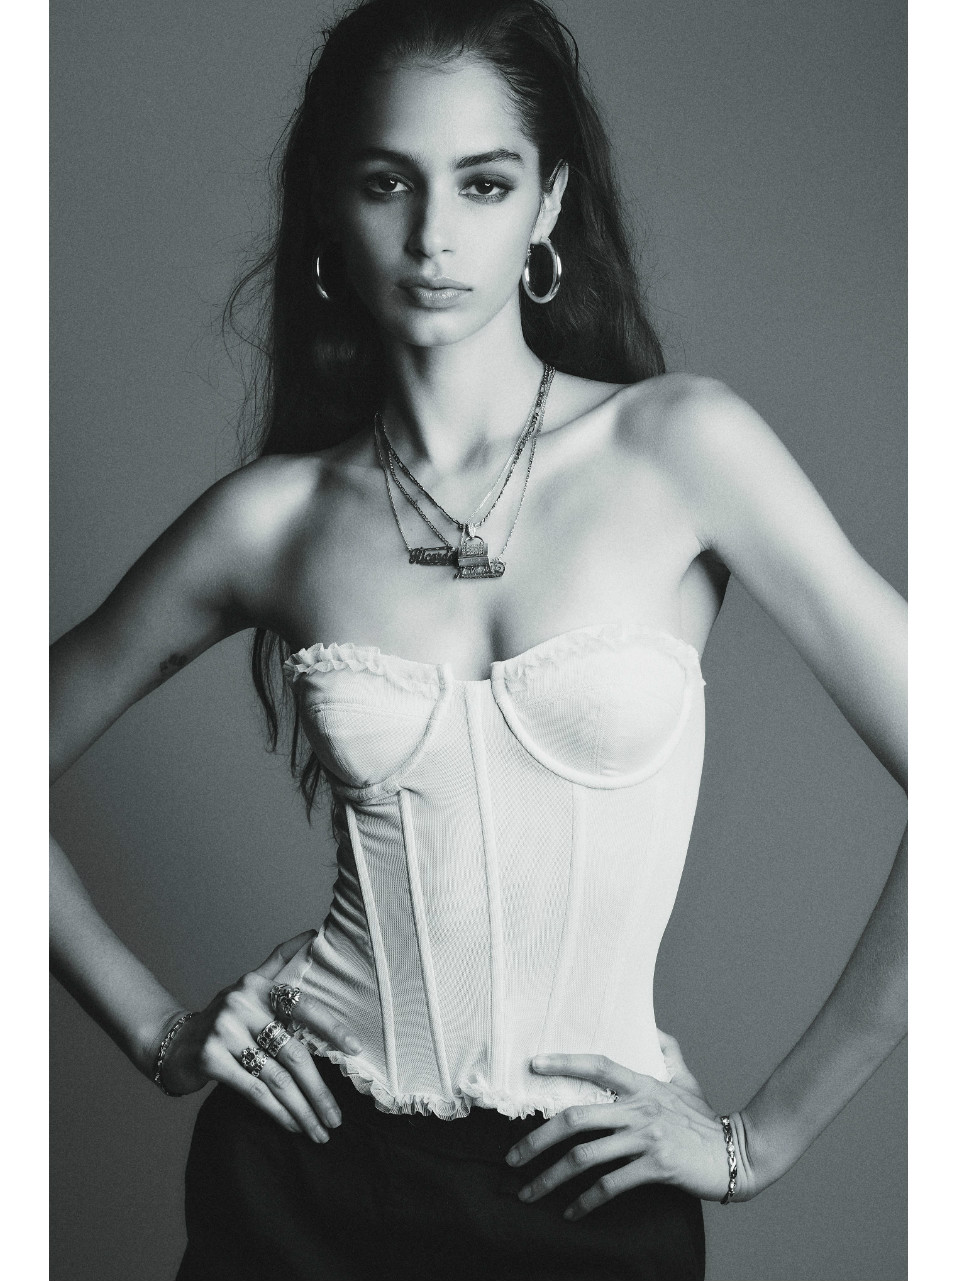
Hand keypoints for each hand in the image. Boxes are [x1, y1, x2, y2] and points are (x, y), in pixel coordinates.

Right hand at [158, 930, 361, 1142]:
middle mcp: (242, 1005)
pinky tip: (295, 1125)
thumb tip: (312, 933)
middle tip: (338, 1117)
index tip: (355, 1050)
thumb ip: (278, 961)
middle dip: (319, 1089)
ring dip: (303, 1108)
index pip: (303, 1005)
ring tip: (321, 1129)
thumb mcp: (248, 985)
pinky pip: (254, 1090)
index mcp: (257, 986)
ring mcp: (224, 1032)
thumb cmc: (222, 1017)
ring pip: (277, 1077)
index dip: (331, 1027)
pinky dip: (278, 1112)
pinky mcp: (210, 1060)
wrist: (172, 1043)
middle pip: (293, 1051)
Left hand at [505, 1031, 754, 1217]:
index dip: (563, 1062)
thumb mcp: (685, 1080)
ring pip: (585, 1156)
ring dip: (551, 1178)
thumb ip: (667, 1053)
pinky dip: (585, 1201)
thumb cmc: (705, 1119)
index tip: (532, 1066)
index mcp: (642, 1084)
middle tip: (512, 1157)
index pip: (596, 1065)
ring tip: (529, 1192)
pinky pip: (610, 1185)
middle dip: (536, 1139)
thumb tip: (652, 1029)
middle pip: (575, 1118)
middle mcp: (639, 1107)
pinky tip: (571, 1211)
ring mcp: (646, 1137)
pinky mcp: (656, 1166)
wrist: (739, 1154)